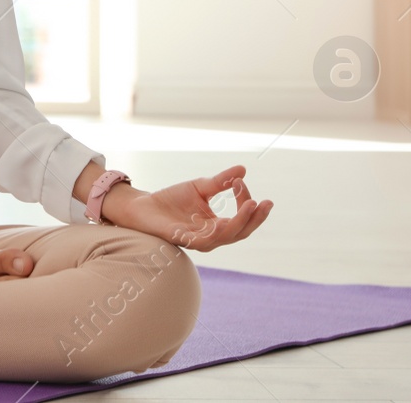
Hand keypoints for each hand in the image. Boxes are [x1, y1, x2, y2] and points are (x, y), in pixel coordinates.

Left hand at [109, 165, 271, 251]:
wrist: (144, 205)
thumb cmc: (172, 199)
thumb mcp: (200, 187)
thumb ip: (221, 181)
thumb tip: (243, 169)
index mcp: (218, 225)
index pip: (242, 218)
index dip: (247, 202)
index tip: (241, 181)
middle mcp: (213, 236)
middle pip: (241, 232)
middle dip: (255, 218)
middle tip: (266, 202)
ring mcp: (200, 240)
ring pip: (227, 236)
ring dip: (240, 221)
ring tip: (250, 205)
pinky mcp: (184, 240)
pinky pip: (205, 240)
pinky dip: (217, 231)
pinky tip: (224, 220)